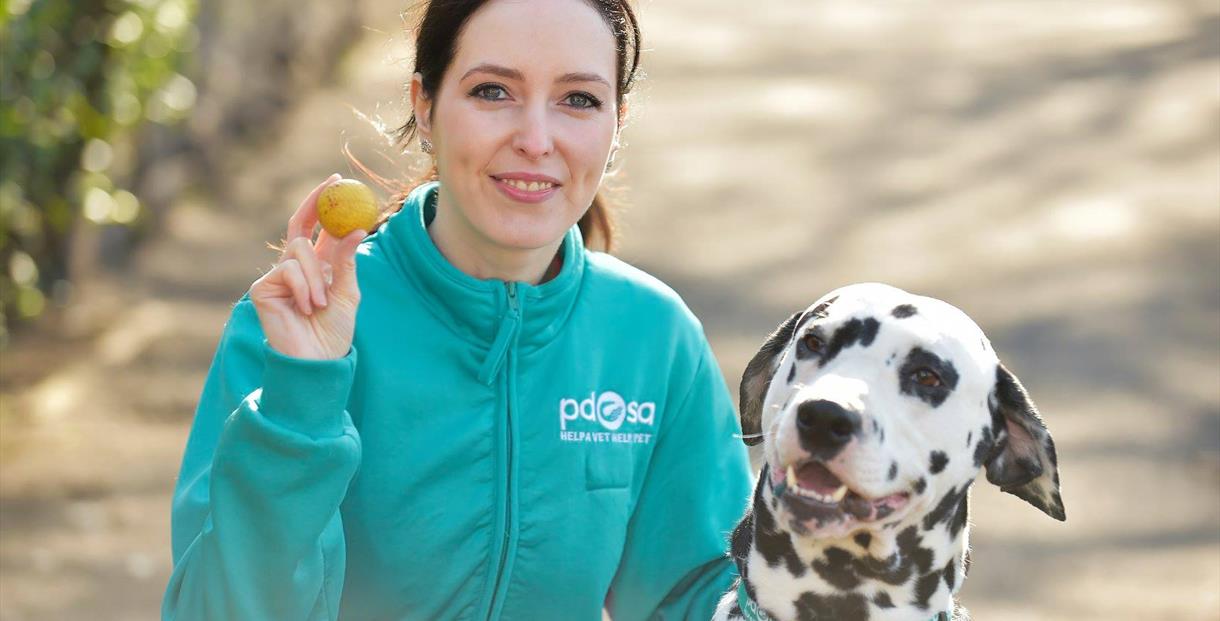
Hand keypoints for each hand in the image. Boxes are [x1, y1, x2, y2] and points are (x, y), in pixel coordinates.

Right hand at [249, 174, 367, 359]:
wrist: (316, 360)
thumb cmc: (334, 331)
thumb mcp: (348, 293)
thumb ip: (347, 262)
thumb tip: (356, 228)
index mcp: (318, 266)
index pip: (318, 227)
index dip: (324, 203)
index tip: (338, 179)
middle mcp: (296, 267)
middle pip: (298, 225)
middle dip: (314, 203)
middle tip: (332, 187)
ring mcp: (277, 276)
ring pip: (298, 251)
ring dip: (316, 276)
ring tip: (321, 303)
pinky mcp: (263, 288)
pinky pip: (287, 271)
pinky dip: (302, 287)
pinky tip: (305, 308)